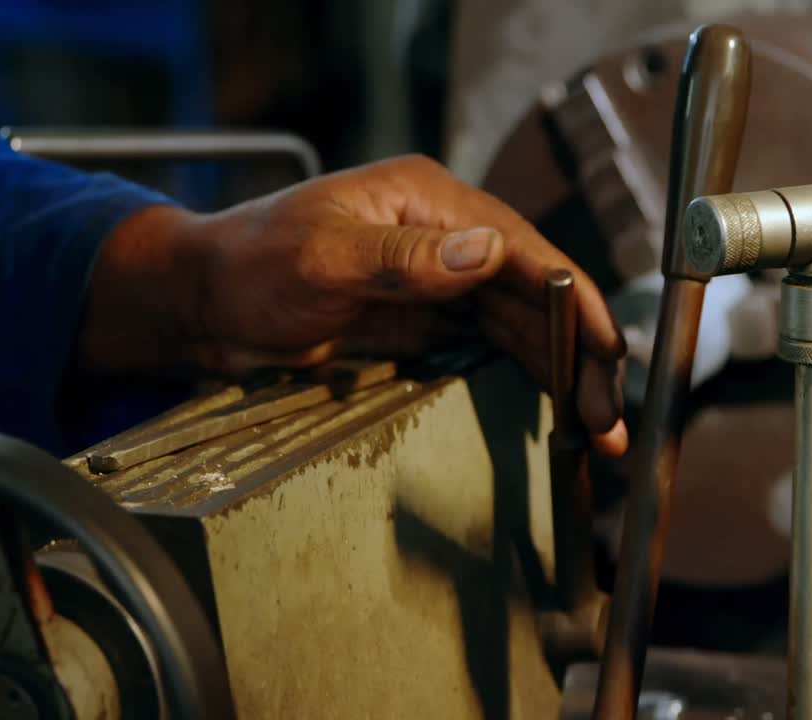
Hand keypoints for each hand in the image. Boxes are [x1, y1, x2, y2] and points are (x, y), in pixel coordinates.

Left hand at [81, 155, 627, 455]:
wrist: (203, 303)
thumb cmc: (248, 265)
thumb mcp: (321, 258)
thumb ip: (405, 259)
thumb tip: (490, 253)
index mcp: (428, 201)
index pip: (522, 251)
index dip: (571, 301)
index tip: (606, 351)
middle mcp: (443, 235)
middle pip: (532, 293)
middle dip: (577, 351)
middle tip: (608, 413)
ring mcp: (435, 279)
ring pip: (517, 324)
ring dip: (558, 371)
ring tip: (594, 425)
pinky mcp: (422, 318)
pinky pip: (486, 345)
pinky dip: (522, 374)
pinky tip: (550, 404)